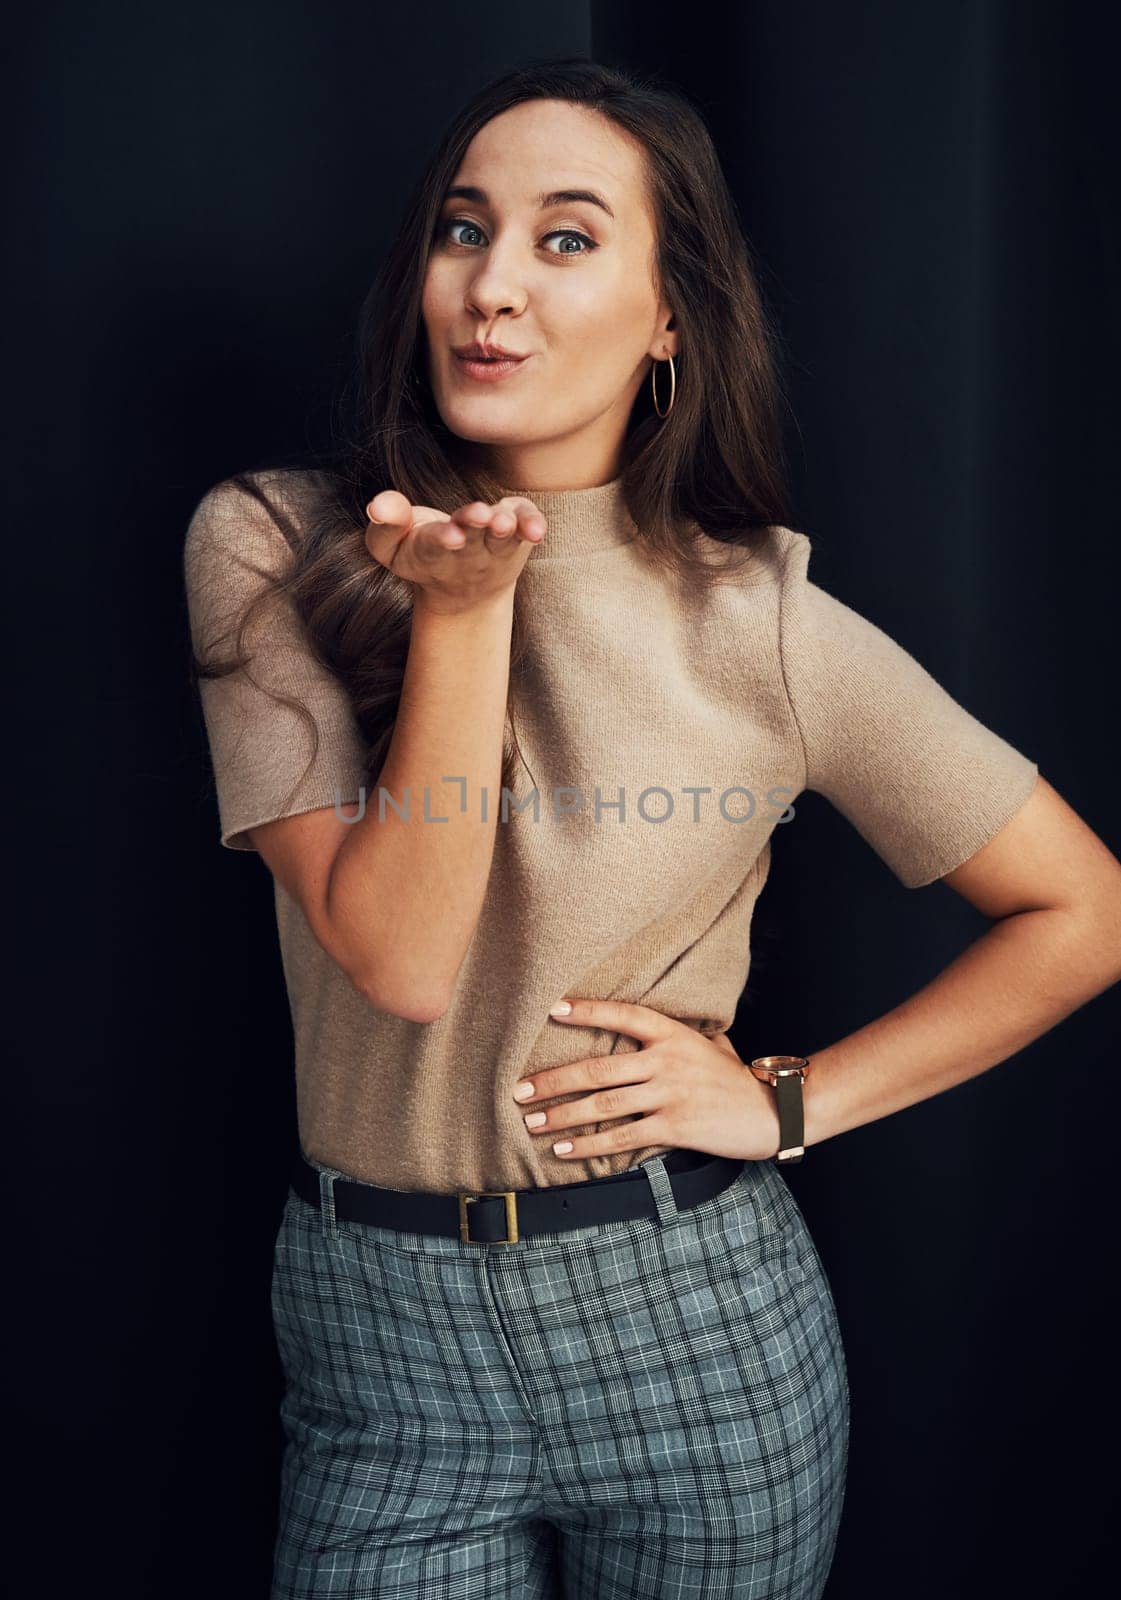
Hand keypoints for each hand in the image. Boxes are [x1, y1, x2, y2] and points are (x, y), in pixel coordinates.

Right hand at [364, 490, 546, 614]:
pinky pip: (527, 532)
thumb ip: (384, 525)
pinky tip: (538, 528)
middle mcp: (466, 555)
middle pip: (472, 540)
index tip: (451, 535)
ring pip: (502, 540)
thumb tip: (377, 506)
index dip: (442, 539)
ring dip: (505, 530)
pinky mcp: (516, 539)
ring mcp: (494, 548)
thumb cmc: (420, 554)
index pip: (434, 547)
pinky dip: (533, 525)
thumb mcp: (391, 545)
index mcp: (430, 554)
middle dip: (476, 526)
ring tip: (504, 521)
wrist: (462, 591)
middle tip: (482, 515)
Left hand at [512, 997, 782, 1162]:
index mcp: (674, 1034)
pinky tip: (563, 1148)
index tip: (553, 1011)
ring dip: (561, 1114)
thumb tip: (652, 1029)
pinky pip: (622, 1136)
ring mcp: (670, 1094)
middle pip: (597, 1068)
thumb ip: (680, 1037)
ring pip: (602, 1104)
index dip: (588, 1012)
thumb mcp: (711, 1045)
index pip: (623, 1015)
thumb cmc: (738, 1079)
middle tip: (519, 1089)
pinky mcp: (675, 1126)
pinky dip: (588, 1144)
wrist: (773, 1112)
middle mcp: (667, 1060)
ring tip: (532, 1121)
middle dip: (553, 1080)